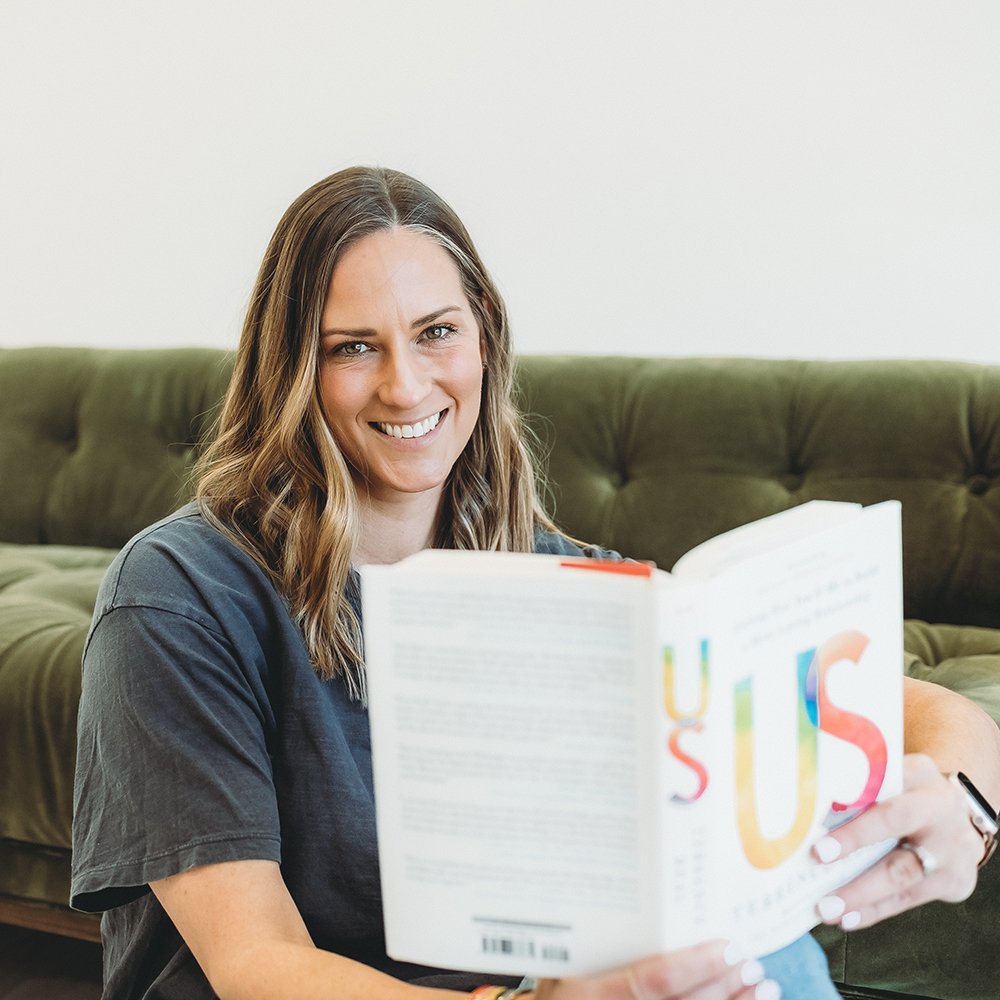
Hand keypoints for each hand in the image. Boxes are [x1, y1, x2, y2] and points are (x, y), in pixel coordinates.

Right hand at [532, 940, 778, 999]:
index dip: (697, 966)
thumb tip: (623, 875)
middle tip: (751, 959)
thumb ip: (589, 932)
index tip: (728, 945)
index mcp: (586, 992)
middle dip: (723, 985)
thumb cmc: (551, 989)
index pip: (654, 981)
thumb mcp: (557, 960)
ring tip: (763, 986)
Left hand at [813, 753, 983, 930]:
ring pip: (904, 879)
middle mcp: (943, 813)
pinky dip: (877, 909)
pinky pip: (911, 899)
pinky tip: (850, 917)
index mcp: (921, 777)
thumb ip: (859, 787)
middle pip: (898, 844)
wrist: (958, 810)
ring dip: (863, 898)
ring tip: (828, 911)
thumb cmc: (906, 789)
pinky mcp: (957, 880)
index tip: (819, 851)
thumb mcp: (891, 775)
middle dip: (858, 873)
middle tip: (822, 893)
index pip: (886, 806)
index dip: (854, 833)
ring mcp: (954, 850)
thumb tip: (805, 809)